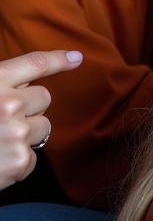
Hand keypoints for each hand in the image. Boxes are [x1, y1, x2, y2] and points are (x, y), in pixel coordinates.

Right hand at [0, 50, 82, 190]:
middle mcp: (7, 104)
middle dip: (28, 108)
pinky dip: (17, 162)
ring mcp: (16, 132)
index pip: (35, 64)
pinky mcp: (20, 160)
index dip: (58, 59)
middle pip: (44, 98)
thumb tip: (26, 84)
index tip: (77, 58)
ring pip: (43, 127)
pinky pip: (33, 156)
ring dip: (25, 136)